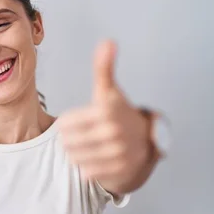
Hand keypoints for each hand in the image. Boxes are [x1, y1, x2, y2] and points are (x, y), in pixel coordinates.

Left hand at [59, 40, 151, 191]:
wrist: (147, 142)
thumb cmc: (120, 114)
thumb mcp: (109, 91)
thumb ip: (104, 68)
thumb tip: (108, 42)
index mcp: (107, 111)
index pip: (65, 124)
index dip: (68, 122)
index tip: (79, 120)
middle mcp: (115, 133)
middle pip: (67, 142)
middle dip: (71, 139)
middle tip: (84, 135)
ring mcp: (118, 154)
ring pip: (74, 157)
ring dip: (78, 153)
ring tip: (90, 146)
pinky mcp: (119, 172)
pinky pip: (86, 172)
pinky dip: (88, 166)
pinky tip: (98, 158)